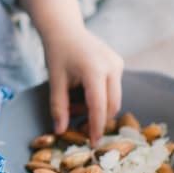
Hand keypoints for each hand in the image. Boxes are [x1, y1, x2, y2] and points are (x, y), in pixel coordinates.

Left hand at [42, 26, 123, 146]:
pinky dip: (100, 96)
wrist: (65, 29)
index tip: (92, 143)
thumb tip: (60, 132)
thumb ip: (58, 107)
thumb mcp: (55, 81)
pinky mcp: (118, 64)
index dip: (95, 126)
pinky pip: (113, 89)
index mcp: (94, 69)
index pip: (98, 106)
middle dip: (96, 118)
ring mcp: (117, 64)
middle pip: (110, 105)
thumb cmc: (57, 54)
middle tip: (77, 123)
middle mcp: (111, 66)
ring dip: (96, 107)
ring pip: (113, 98)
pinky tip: (82, 90)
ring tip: (74, 100)